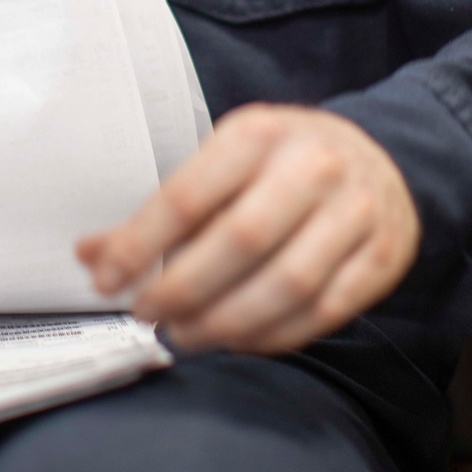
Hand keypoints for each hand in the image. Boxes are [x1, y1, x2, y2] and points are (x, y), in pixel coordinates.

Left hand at [76, 104, 420, 354]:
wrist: (378, 157)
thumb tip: (91, 253)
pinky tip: (238, 338)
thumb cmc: (281, 161)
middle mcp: (311, 166)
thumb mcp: (222, 162)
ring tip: (186, 333)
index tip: (106, 278)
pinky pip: (323, 311)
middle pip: (239, 242)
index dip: (140, 244)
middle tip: (147, 313)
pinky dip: (273, 335)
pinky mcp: (381, 256)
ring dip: (225, 322)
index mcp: (258, 133)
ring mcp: (354, 212)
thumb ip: (158, 211)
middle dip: (182, 289)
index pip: (188, 195)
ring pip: (286, 285)